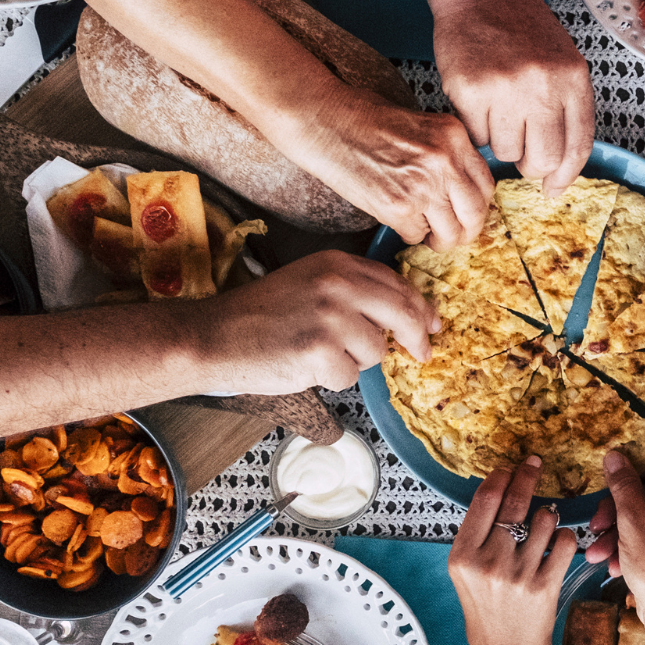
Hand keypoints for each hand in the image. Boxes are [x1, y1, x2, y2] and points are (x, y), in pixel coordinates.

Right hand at [198, 249, 441, 392]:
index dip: (420, 307)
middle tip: (422, 352)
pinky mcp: (321, 352)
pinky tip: (304, 366)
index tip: (432, 323)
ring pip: (377, 351)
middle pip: (403, 313)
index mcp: (337, 264)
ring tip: (317, 352)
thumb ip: (354, 291)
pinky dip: (331, 380)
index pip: (397, 284)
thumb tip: (407, 315)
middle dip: (417, 337)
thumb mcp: (309, 284)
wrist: (213, 336)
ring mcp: (331, 317)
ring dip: (354, 361)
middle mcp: (338, 284)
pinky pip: (351, 377)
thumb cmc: (260, 316)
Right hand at [312, 95, 494, 251]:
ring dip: (441, 240)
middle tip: (454, 234)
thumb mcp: (423, 125)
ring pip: (451, 232)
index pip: (486, 184)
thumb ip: (449, 153)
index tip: (469, 213)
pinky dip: (410, 234)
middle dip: (467, 231)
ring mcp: (422, 185)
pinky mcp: (397, 207)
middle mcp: (444, 160)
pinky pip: (416, 235)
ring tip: (430, 236)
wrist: (327, 123)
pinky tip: (401, 221)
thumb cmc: (366, 120)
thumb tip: (465, 190)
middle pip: (475, 213)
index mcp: (454, 136)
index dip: (479, 206)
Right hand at [432, 0, 594, 194]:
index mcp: (573, 79)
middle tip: (519, 148)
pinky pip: (476, 136)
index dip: (565, 175)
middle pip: (542, 159)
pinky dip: (475, 127)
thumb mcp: (561, 61)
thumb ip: (566, 108)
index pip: (577, 146)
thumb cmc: (519, 26)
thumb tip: (559, 168)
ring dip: (499, 140)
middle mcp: (544, 85)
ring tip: (497, 108)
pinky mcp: (471, 90)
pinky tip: (478, 99)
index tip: (554, 189)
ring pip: (506, 152)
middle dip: (530, 164)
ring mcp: (506, 88)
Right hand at [449, 457, 576, 644]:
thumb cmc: (487, 612)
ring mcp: (517, 575)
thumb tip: (498, 490)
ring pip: (544, 519)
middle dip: (528, 475)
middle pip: (514, 502)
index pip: (484, 499)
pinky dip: (564, 537)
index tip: (510, 467)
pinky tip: (556, 544)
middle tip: (535, 463)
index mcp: (462, 556)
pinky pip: (564, 542)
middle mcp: (488, 563)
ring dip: (549, 515)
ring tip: (543, 527)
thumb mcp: (466, 573)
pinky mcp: (545, 586)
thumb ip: (477, 536)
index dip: (501, 476)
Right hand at [587, 453, 644, 638]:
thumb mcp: (632, 521)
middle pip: (643, 494)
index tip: (608, 477)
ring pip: (638, 518)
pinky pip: (642, 538)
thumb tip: (615, 455)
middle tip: (596, 524)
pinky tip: (611, 564)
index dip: (631, 469)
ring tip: (596, 552)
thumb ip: (623, 486)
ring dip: (613, 533)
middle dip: (614, 510)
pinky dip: (624, 547)